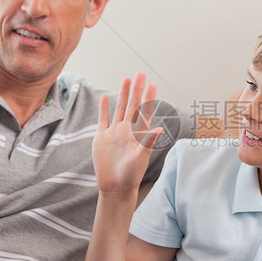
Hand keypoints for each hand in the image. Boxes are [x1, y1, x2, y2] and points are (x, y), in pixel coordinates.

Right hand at [92, 72, 161, 194]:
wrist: (115, 187)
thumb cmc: (131, 175)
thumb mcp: (141, 158)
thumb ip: (148, 142)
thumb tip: (160, 128)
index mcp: (138, 134)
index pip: (144, 111)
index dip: (148, 98)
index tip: (152, 84)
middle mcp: (127, 130)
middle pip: (132, 105)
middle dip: (136, 90)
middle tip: (140, 73)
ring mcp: (114, 133)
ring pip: (119, 108)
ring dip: (123, 94)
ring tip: (126, 79)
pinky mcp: (102, 138)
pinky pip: (103, 119)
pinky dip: (104, 108)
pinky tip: (105, 97)